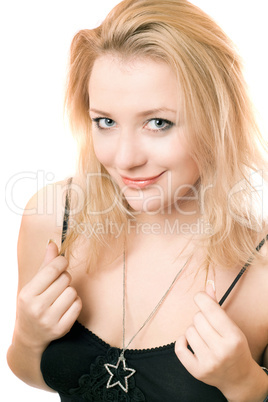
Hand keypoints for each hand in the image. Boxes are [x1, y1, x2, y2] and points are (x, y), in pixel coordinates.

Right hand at [15, 240, 81, 351]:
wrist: (30, 336)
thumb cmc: (32, 305)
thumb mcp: (33, 285)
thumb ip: (45, 264)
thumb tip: (53, 244)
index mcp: (27, 294)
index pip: (52, 269)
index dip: (61, 261)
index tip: (63, 262)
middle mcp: (37, 308)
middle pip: (65, 279)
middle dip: (64, 278)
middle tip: (58, 284)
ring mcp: (49, 320)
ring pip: (73, 292)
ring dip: (70, 291)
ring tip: (61, 296)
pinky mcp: (61, 329)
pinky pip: (78, 305)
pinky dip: (75, 303)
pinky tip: (66, 306)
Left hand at [175, 281, 258, 399]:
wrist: (239, 377)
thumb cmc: (234, 346)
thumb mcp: (231, 326)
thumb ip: (216, 305)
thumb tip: (208, 284)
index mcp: (233, 337)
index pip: (211, 309)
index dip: (202, 298)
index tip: (200, 297)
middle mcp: (222, 351)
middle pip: (197, 318)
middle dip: (201, 319)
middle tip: (209, 327)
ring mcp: (209, 363)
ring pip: (188, 331)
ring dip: (194, 331)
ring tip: (204, 338)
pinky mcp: (197, 371)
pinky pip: (179, 347)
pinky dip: (182, 341)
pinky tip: (191, 343)